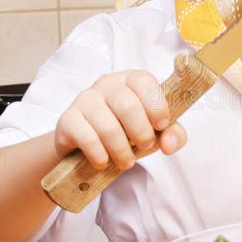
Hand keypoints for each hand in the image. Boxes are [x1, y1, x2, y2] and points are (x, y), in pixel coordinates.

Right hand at [54, 70, 186, 169]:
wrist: (86, 145)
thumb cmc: (127, 132)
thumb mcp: (155, 131)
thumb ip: (172, 135)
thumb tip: (169, 144)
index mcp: (131, 80)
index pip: (144, 81)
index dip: (156, 105)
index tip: (161, 125)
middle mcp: (107, 84)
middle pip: (128, 106)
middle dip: (141, 133)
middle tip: (144, 147)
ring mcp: (85, 99)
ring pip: (108, 127)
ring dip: (122, 151)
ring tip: (127, 162)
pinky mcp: (68, 119)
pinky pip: (87, 138)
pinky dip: (100, 155)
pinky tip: (104, 162)